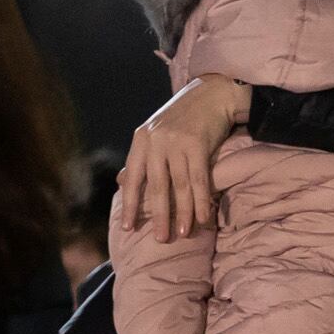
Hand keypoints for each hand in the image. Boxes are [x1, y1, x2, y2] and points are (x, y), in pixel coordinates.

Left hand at [118, 75, 249, 238]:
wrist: (211, 94)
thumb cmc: (181, 117)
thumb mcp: (154, 133)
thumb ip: (140, 158)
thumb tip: (121, 182)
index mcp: (141, 140)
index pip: (132, 178)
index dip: (130, 204)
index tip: (128, 228)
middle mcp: (156, 141)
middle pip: (157, 187)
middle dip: (160, 216)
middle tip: (161, 239)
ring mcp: (177, 143)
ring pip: (180, 187)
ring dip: (183, 214)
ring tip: (184, 234)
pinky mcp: (198, 145)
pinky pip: (199, 180)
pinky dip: (201, 202)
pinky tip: (202, 218)